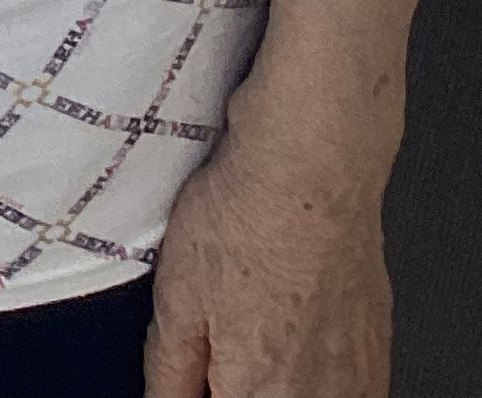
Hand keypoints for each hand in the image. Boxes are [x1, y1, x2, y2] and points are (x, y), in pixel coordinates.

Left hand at [143, 123, 392, 396]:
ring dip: (276, 384)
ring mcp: (356, 381)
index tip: (197, 368)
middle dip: (238, 382)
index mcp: (259, 395)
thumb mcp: (175, 300)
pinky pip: (346, 389)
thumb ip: (170, 371)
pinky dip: (316, 375)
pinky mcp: (377, 352)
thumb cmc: (246, 221)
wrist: (312, 172)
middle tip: (223, 337)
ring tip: (255, 328)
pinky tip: (291, 330)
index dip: (202, 389)